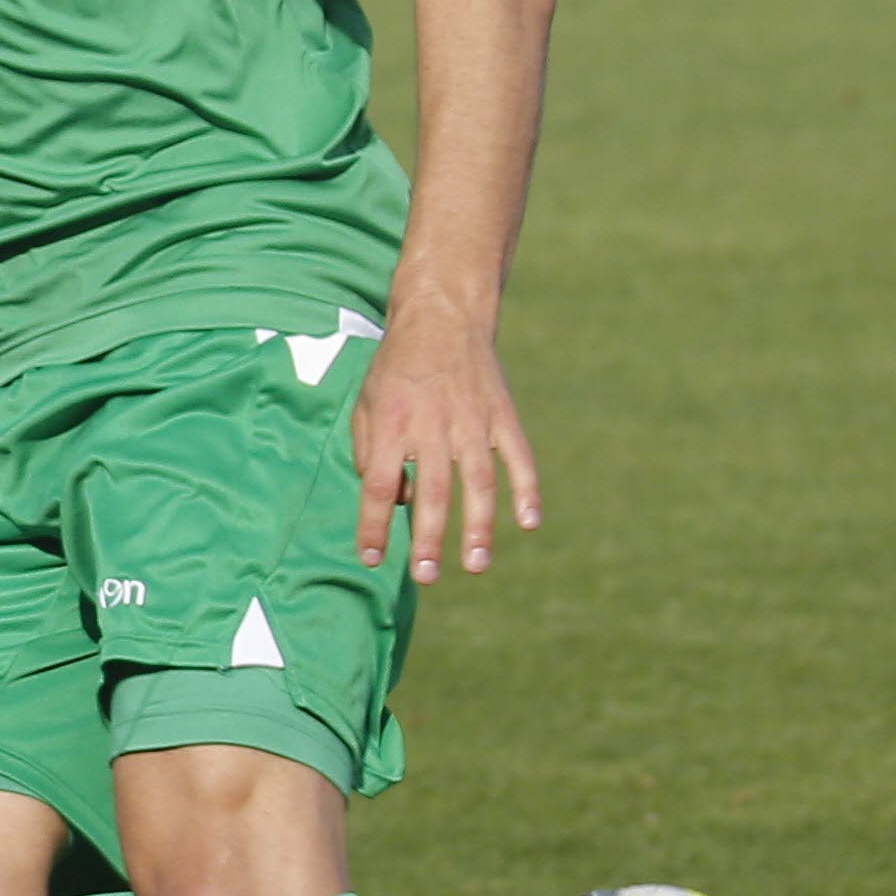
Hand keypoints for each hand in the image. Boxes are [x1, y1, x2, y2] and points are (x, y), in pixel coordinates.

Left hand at [350, 314, 539, 581]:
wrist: (441, 318)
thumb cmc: (395, 370)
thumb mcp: (365, 404)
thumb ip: (369, 453)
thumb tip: (394, 502)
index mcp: (391, 425)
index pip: (378, 486)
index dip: (373, 525)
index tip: (371, 558)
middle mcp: (432, 426)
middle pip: (431, 493)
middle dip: (429, 539)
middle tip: (427, 576)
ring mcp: (472, 421)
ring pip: (478, 483)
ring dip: (479, 528)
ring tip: (477, 566)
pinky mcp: (502, 416)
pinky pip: (519, 458)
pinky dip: (527, 490)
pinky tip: (530, 522)